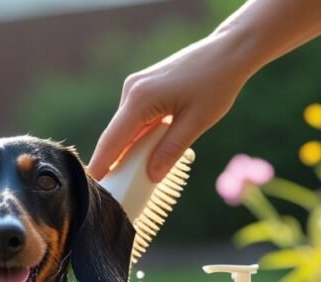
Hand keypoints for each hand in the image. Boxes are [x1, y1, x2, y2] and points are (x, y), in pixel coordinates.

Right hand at [87, 32, 253, 182]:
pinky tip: (149, 150)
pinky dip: (139, 136)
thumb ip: (170, 150)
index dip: (100, 166)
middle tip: (117, 191)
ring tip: (136, 175)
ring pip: (125, 128)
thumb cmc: (217, 84)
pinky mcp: (142, 87)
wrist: (228, 51)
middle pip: (115, 136)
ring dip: (130, 149)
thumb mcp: (196, 122)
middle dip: (115, 162)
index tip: (92, 190)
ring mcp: (135, 87)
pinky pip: (134, 119)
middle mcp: (131, 91)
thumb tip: (151, 177)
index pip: (111, 141)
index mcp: (140, 99)